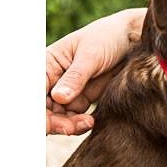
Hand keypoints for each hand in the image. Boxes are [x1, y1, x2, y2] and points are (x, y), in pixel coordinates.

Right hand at [46, 8, 144, 134]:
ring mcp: (66, 92)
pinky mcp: (81, 100)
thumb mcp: (91, 55)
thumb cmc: (107, 38)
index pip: (34, 92)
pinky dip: (78, 124)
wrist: (132, 40)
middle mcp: (52, 80)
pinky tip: (90, 122)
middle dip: (52, 122)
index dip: (36, 109)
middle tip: (69, 128)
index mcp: (46, 64)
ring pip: (56, 118)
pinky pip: (72, 119)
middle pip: (42, 109)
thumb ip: (75, 77)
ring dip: (66, 126)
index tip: (46, 122)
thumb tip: (58, 97)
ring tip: (86, 123)